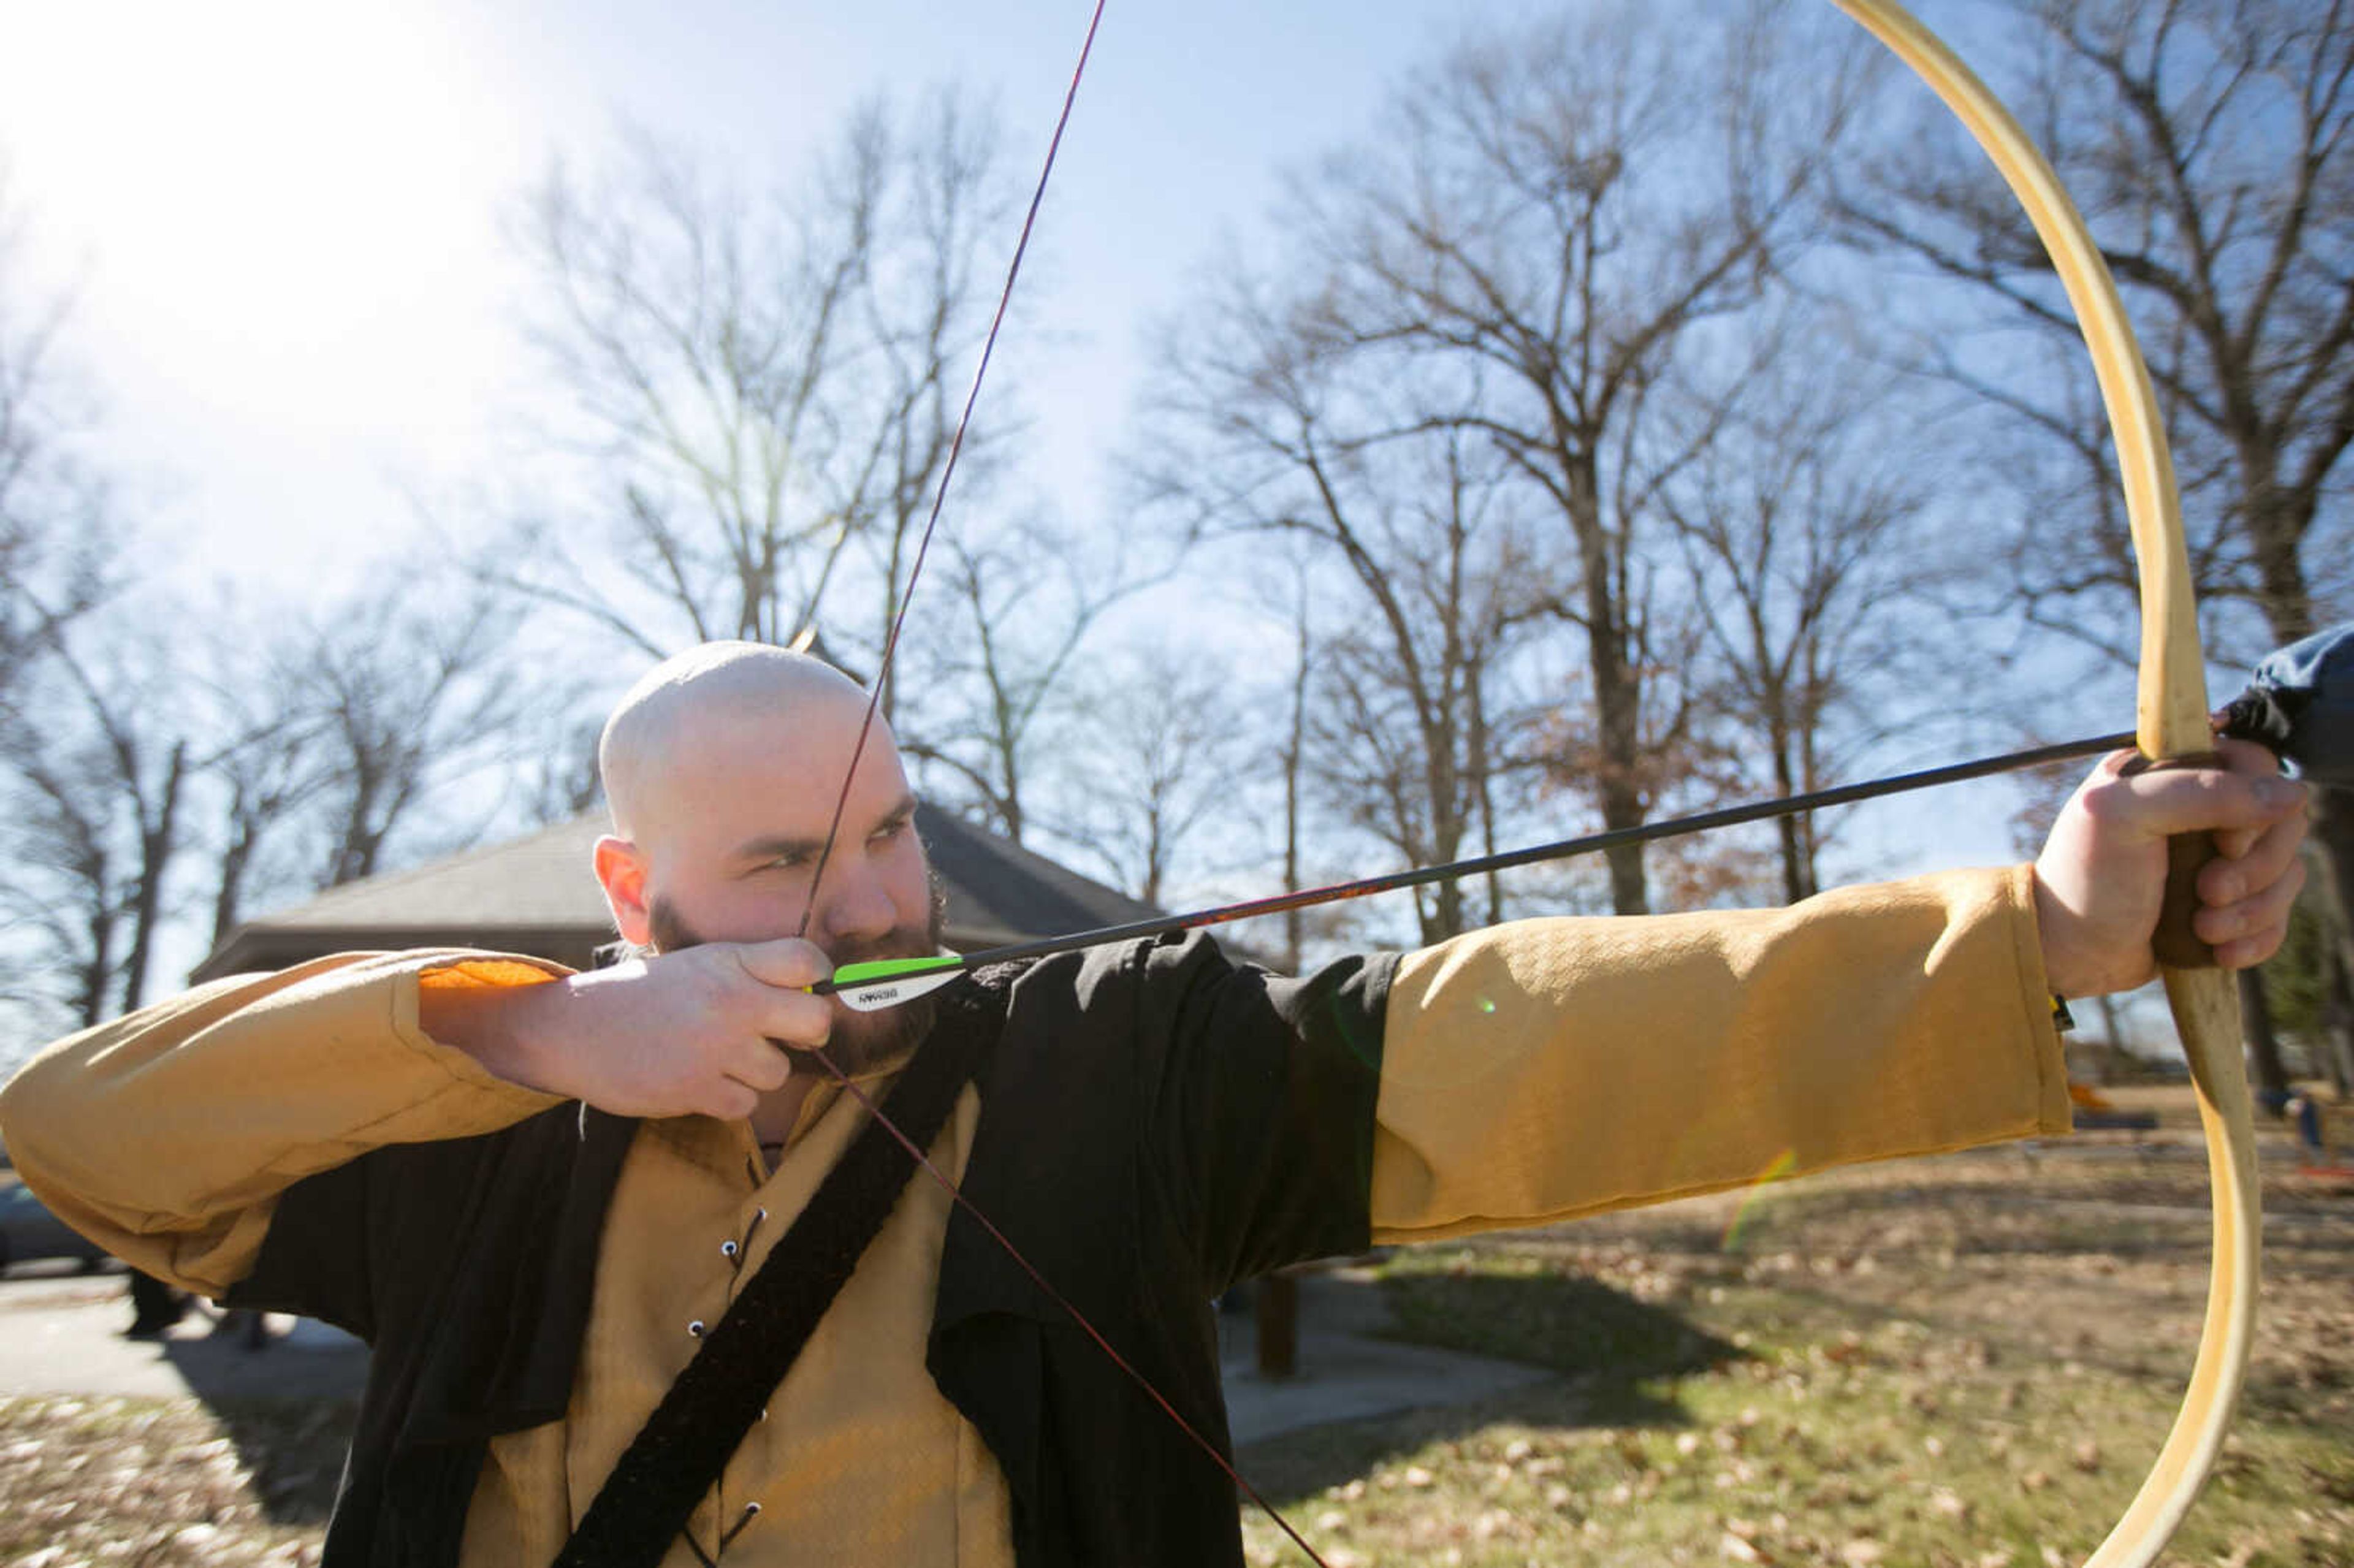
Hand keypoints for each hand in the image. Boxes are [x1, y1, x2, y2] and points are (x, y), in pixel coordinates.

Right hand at [424, 939, 835, 1118]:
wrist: (572, 1028)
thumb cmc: (641, 996)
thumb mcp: (695, 964)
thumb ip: (748, 973)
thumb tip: (809, 993)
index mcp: (728, 961)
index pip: (806, 960)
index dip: (818, 976)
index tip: (808, 988)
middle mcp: (728, 1000)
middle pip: (815, 1021)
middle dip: (808, 1032)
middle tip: (784, 1035)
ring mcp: (713, 1048)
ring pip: (778, 1071)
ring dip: (757, 1071)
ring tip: (719, 1057)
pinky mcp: (695, 1089)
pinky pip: (745, 1104)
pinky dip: (728, 1098)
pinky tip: (700, 1080)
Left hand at [2032, 738, 2307, 997]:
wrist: (2068, 952)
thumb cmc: (2086, 877)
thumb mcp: (2124, 817)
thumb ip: (2202, 793)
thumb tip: (2292, 794)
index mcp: (2173, 770)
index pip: (2256, 765)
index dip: (2253, 807)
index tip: (2221, 843)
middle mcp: (2202, 807)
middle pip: (2284, 822)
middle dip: (2254, 869)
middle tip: (2205, 893)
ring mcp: (2220, 856)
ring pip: (2286, 872)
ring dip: (2252, 910)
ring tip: (2202, 927)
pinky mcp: (2229, 902)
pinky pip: (2277, 914)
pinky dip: (2256, 937)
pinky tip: (2218, 950)